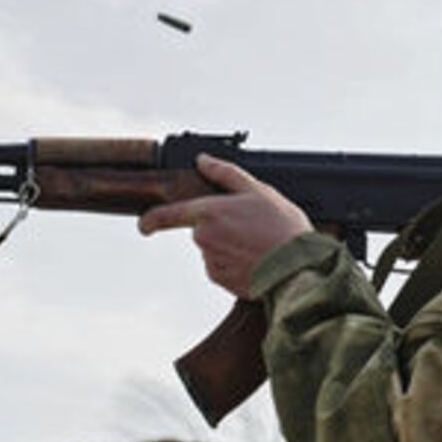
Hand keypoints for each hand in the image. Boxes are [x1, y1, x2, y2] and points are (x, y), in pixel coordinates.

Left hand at [138, 153, 311, 297]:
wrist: (297, 270)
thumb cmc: (281, 228)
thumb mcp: (258, 191)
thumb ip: (226, 174)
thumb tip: (203, 160)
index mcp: (208, 212)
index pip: (166, 215)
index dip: (151, 220)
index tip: (144, 224)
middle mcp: (203, 238)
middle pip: (202, 230)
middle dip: (221, 227)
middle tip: (251, 226)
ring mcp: (211, 261)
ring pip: (214, 250)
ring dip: (230, 246)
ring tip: (259, 244)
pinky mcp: (222, 281)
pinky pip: (223, 268)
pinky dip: (236, 264)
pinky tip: (257, 260)